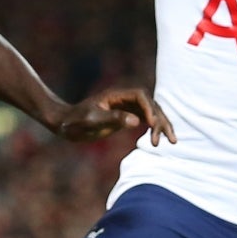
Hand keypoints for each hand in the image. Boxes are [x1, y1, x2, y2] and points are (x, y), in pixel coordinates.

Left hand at [48, 86, 175, 145]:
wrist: (65, 124)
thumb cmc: (75, 121)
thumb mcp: (92, 120)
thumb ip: (113, 119)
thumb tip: (136, 121)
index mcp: (116, 95)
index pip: (140, 96)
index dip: (149, 108)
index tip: (153, 124)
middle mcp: (124, 99)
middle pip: (150, 105)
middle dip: (161, 120)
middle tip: (169, 139)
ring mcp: (126, 108)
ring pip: (151, 113)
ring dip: (161, 126)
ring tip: (171, 142)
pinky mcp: (125, 117)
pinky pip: (145, 120)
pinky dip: (154, 129)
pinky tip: (159, 140)